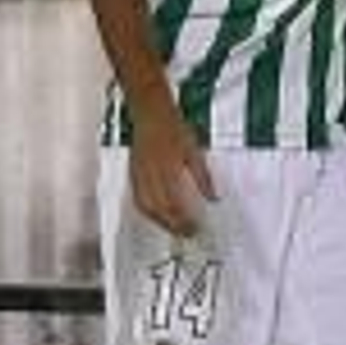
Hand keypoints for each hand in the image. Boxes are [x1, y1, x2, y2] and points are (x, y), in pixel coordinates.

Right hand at [128, 96, 216, 236]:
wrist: (150, 111)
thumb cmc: (172, 126)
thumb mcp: (194, 150)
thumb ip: (203, 177)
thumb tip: (212, 196)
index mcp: (168, 171)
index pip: (176, 205)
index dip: (186, 221)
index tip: (196, 229)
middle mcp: (151, 176)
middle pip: (160, 211)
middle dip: (173, 226)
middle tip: (186, 233)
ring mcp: (139, 175)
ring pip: (146, 208)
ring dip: (159, 222)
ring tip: (172, 228)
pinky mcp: (133, 172)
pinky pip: (138, 198)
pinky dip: (147, 211)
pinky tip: (156, 213)